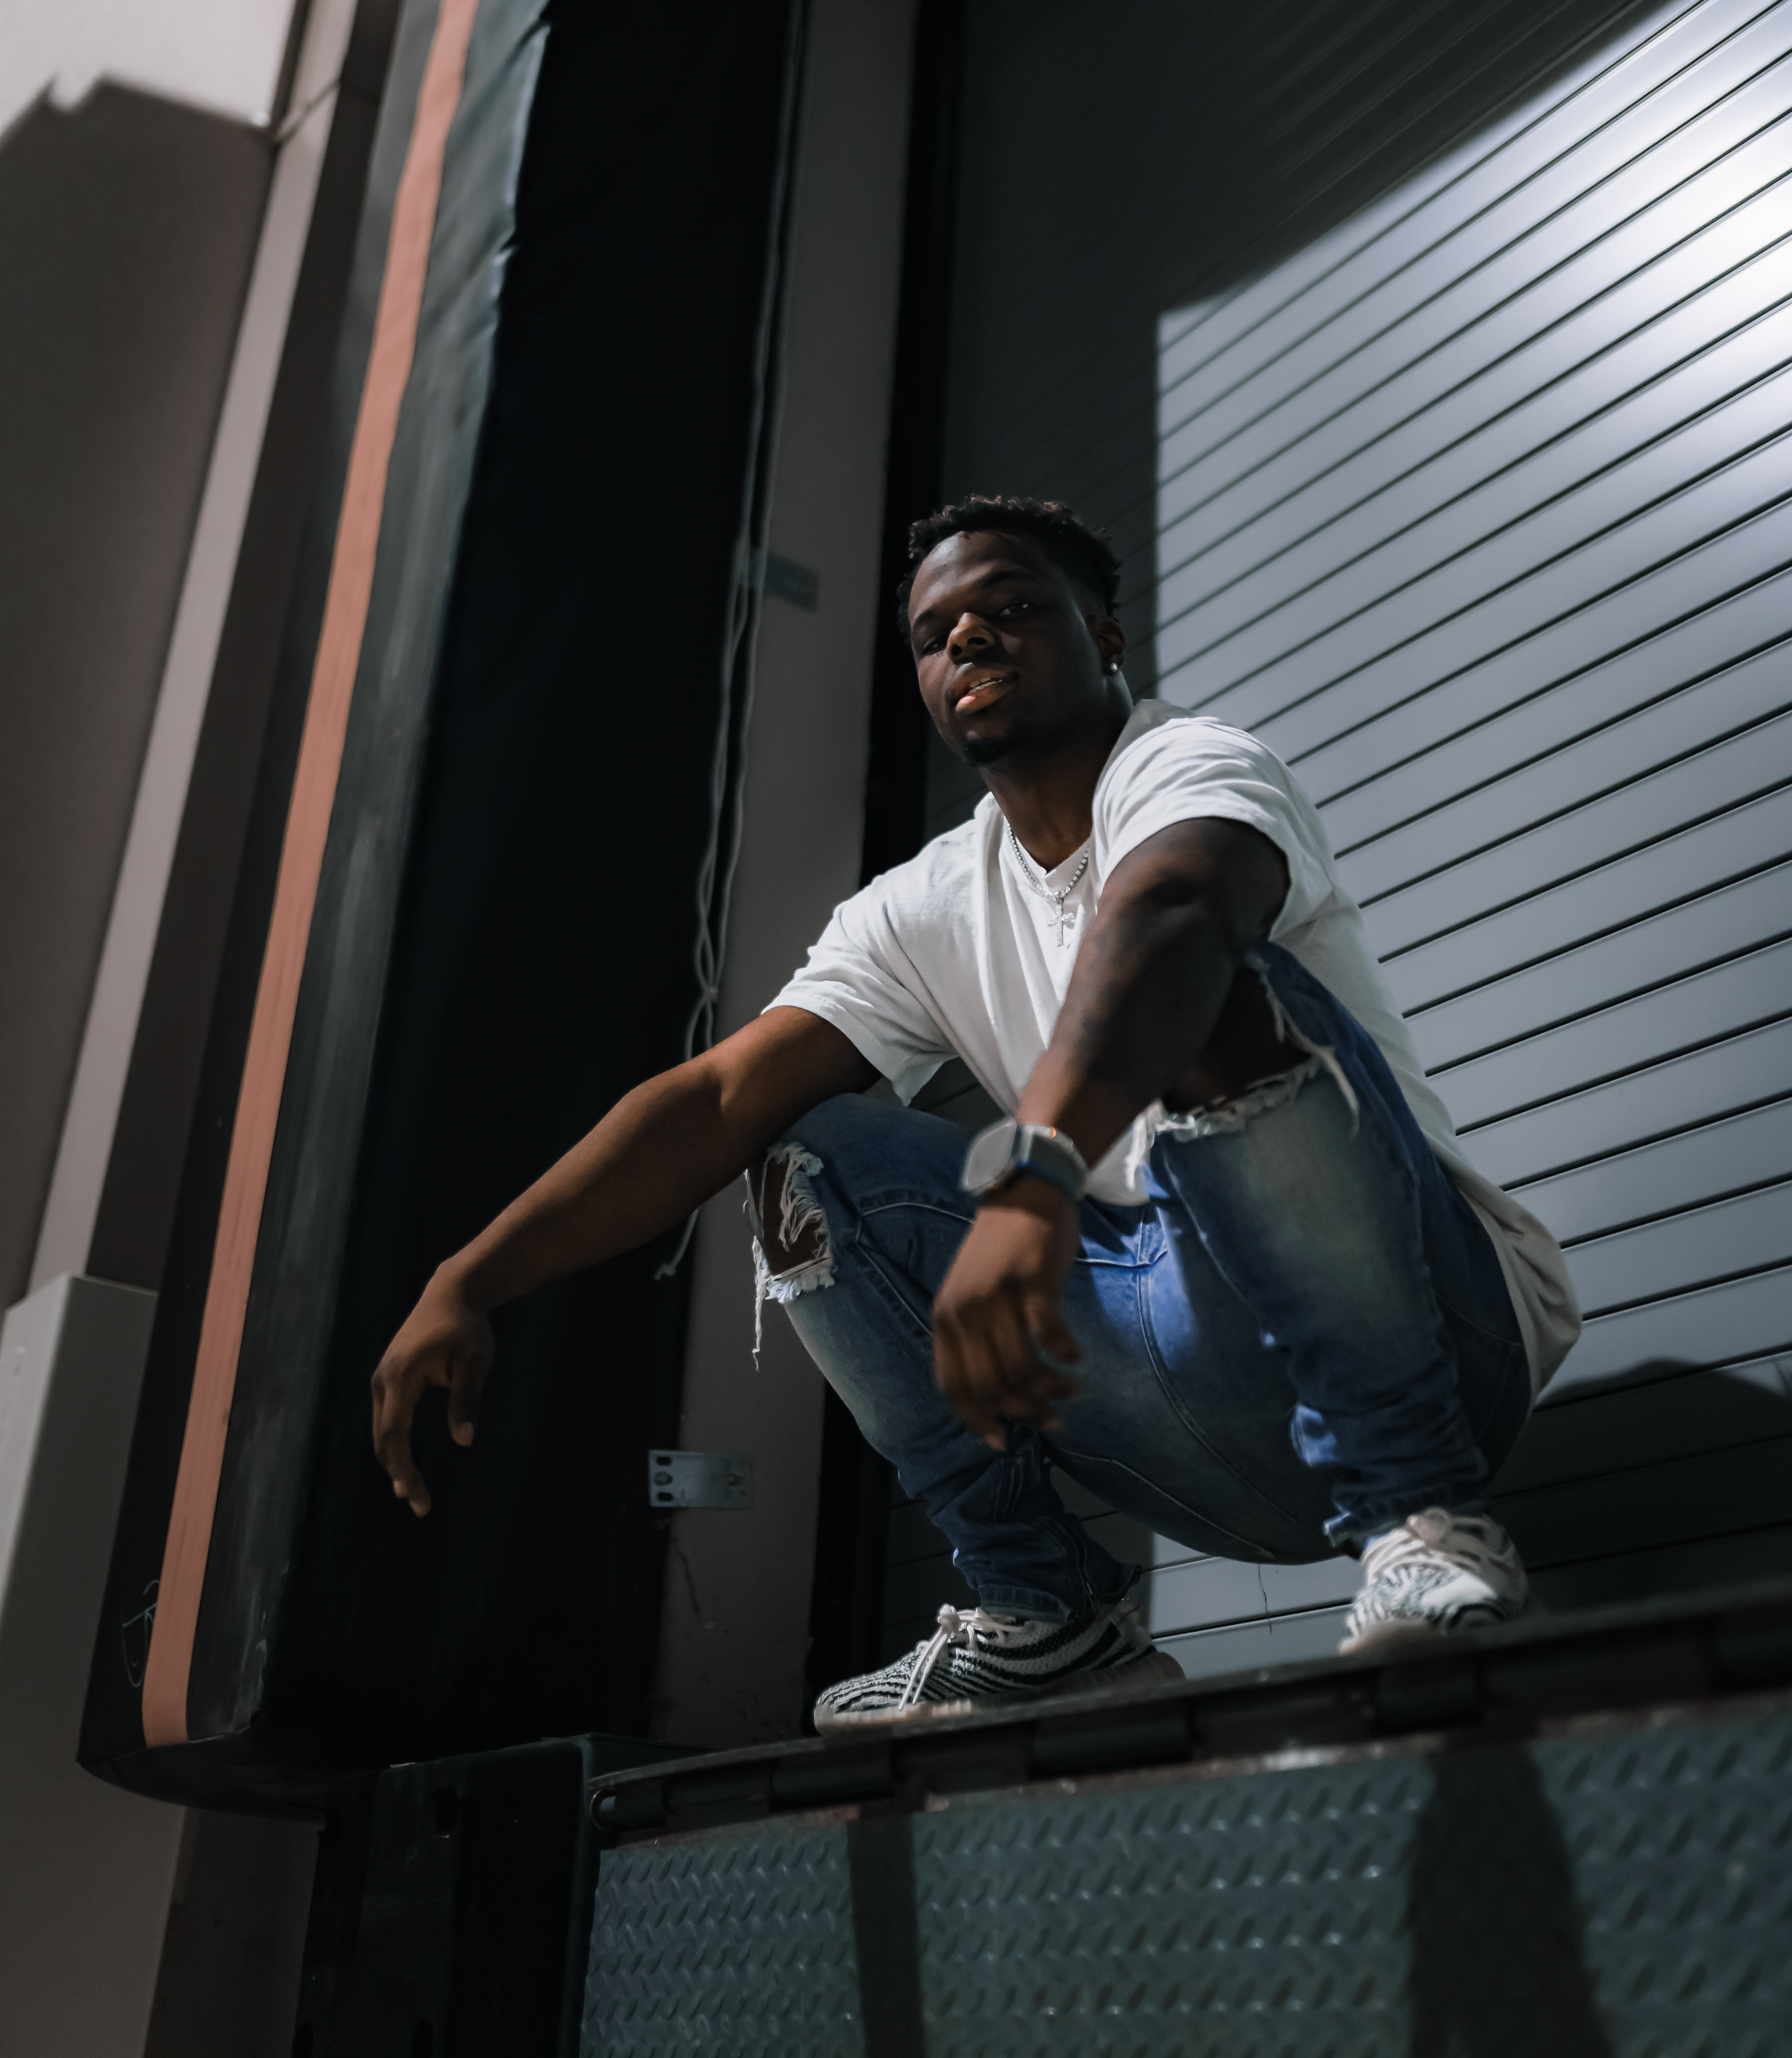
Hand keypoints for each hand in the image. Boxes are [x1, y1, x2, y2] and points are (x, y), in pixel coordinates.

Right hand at [371, 1265, 494, 1515]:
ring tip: (413, 1491)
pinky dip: (393, 1443)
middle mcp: (383, 1380)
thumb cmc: (468, 1328)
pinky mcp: (388, 1377)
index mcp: (401, 1377)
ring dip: (394, 1461)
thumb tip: (465, 1441)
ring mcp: (382, 1378)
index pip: (395, 1436)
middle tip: (421, 1505)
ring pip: (382, 1430)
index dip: (405, 1471)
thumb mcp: (475, 1362)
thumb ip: (467, 1400)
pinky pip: (387, 1418)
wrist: (452, 1293)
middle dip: (400, 1473)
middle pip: (383, 1439)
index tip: (418, 1499)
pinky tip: (405, 1462)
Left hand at [933, 1175, 1080, 1448]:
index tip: (1002, 1441)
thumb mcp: (971, 1294)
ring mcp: (997, 1295)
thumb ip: (975, 1338)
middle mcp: (965, 1311)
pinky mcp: (1032, 1281)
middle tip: (1052, 1421)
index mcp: (945, 1318)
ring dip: (1051, 1389)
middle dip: (1024, 1412)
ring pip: (1022, 1367)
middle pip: (992, 1385)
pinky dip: (1064, 1355)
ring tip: (1071, 1391)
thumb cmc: (1001, 1249)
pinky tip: (1075, 1359)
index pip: (953, 1386)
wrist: (1025, 1192)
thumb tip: (996, 1396)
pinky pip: (1049, 1336)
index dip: (976, 1420)